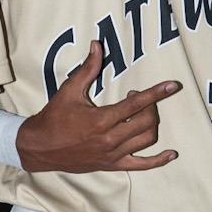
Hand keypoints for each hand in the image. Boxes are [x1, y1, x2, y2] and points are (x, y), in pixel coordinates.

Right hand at [17, 41, 180, 173]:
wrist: (39, 148)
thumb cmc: (54, 118)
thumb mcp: (69, 90)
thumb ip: (87, 68)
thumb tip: (97, 45)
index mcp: (102, 119)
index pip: (136, 104)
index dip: (156, 93)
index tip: (172, 85)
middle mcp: (110, 139)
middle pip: (146, 122)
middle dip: (150, 106)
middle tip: (138, 98)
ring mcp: (112, 154)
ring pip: (146, 140)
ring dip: (150, 124)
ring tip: (141, 114)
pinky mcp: (112, 165)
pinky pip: (141, 165)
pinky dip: (158, 160)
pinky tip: (171, 154)